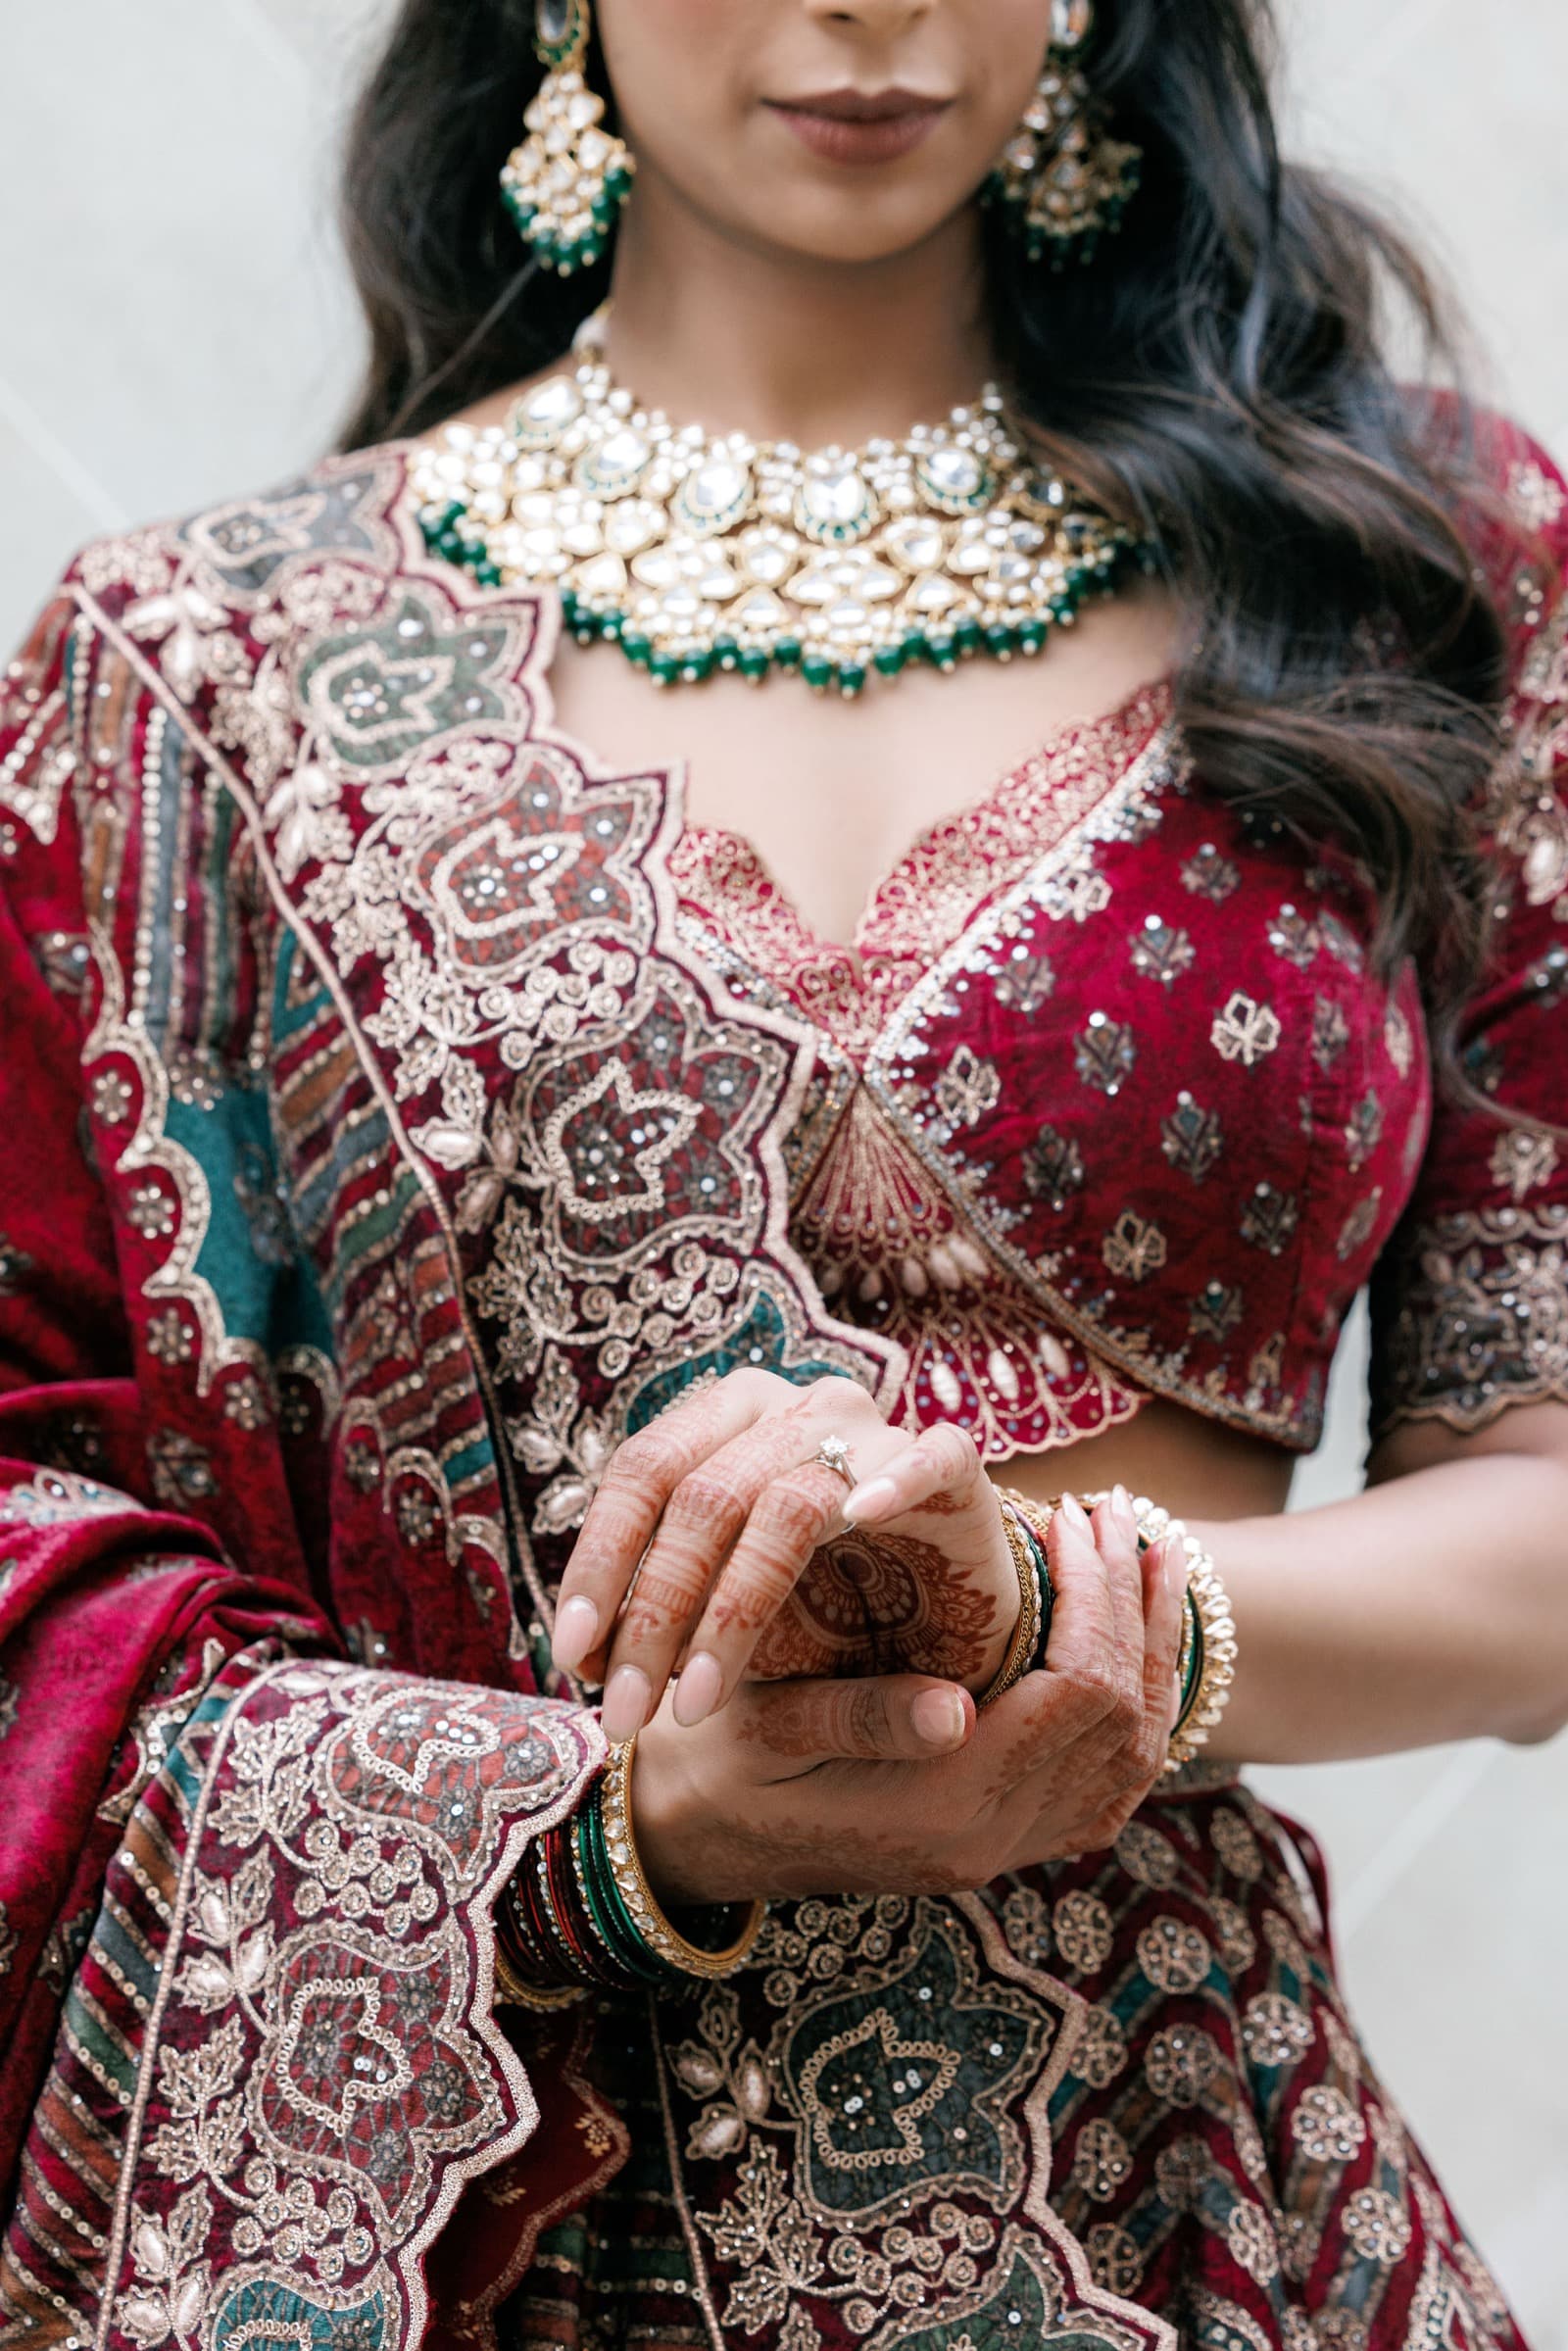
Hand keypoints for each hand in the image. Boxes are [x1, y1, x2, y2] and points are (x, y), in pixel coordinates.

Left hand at [551, 1370, 1018, 1740]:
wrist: (940, 1630)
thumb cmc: (820, 1613)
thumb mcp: (721, 1617)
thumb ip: (659, 1620)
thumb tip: (580, 1657)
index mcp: (726, 1417)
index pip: (644, 1470)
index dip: (600, 1561)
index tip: (572, 1656)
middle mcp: (794, 1407)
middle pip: (704, 1495)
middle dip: (654, 1612)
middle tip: (626, 1710)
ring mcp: (875, 1431)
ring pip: (788, 1502)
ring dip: (733, 1612)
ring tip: (698, 1701)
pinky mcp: (956, 1467)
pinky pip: (929, 1458)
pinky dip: (893, 1482)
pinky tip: (861, 1520)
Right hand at [635, 1487, 1186, 1903]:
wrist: (686, 1844)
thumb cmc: (711, 1767)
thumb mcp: (762, 1732)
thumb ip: (858, 1720)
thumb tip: (958, 1708)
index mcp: (944, 1810)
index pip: (1077, 1693)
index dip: (1092, 1598)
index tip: (1069, 1516)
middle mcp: (993, 1842)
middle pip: (1123, 1718)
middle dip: (1129, 1606)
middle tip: (1113, 1512)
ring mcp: (1005, 1852)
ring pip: (1133, 1756)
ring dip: (1149, 1653)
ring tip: (1145, 1561)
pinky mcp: (1002, 1845)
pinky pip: (1108, 1784)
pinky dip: (1135, 1706)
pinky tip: (1126, 1643)